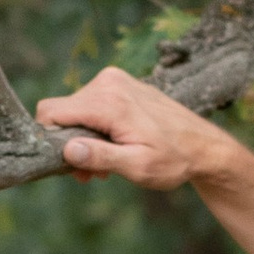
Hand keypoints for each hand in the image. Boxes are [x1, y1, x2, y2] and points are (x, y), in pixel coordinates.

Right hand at [33, 66, 235, 191]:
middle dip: (68, 143)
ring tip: (106, 164)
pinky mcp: (119, 83)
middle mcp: (108, 83)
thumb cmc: (174, 160)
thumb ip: (100, 157)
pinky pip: (90, 104)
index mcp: (110, 102)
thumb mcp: (138, 166)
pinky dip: (95, 127)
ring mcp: (114, 80)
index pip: (51, 112)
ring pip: (74, 110)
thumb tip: (67, 149)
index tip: (67, 164)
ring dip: (83, 138)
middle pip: (62, 112)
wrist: (205, 146)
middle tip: (89, 173)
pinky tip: (113, 147)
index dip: (49, 139)